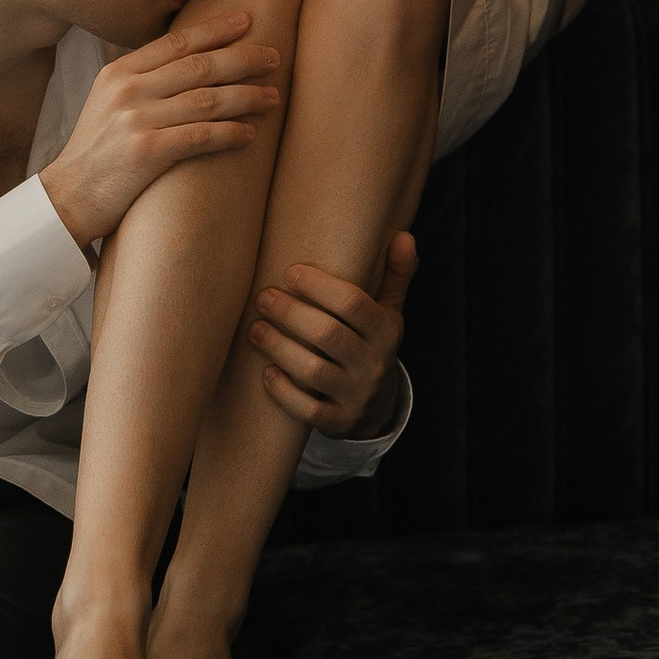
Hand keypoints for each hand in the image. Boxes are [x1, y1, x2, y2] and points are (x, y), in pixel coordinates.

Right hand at [40, 11, 281, 250]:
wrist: (68, 197)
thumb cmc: (96, 152)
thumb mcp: (108, 102)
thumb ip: (141, 80)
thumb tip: (186, 63)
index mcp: (119, 72)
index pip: (175, 43)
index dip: (215, 30)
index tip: (246, 21)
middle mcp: (128, 90)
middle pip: (198, 66)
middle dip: (242, 59)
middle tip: (273, 57)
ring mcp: (136, 120)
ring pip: (206, 99)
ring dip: (246, 97)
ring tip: (272, 97)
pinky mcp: (147, 152)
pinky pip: (201, 136)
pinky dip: (230, 133)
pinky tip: (249, 133)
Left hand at [249, 230, 415, 437]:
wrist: (376, 408)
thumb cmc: (373, 346)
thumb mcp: (389, 313)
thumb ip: (395, 275)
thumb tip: (404, 235)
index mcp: (386, 332)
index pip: (353, 304)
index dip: (319, 286)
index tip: (290, 272)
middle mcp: (374, 365)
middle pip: (328, 334)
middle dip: (290, 313)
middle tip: (262, 298)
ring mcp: (356, 397)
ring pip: (313, 371)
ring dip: (278, 347)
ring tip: (254, 329)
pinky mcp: (338, 423)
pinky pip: (307, 410)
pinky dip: (283, 391)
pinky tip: (265, 372)